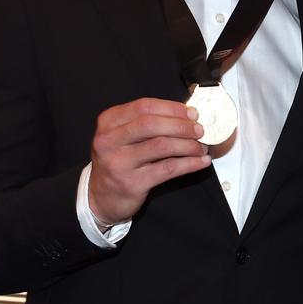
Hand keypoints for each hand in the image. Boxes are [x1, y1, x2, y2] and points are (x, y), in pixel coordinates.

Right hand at [89, 98, 210, 224]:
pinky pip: (168, 169)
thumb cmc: (119, 160)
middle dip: (181, 125)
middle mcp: (110, 140)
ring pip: (162, 146)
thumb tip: (187, 115)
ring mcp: (119, 163)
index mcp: (109, 122)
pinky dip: (189, 163)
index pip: (145, 106)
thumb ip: (148, 122)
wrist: (101, 197)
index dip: (172, 108)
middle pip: (152, 124)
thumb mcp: (123, 136)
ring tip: (201, 146)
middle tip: (199, 130)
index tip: (191, 113)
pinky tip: (201, 161)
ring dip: (188, 145)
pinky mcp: (132, 183)